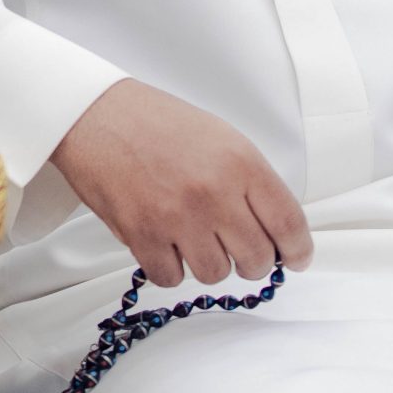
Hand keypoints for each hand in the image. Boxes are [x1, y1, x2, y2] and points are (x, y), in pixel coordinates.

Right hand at [50, 78, 311, 288]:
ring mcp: (178, 216)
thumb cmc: (154, 122)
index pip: (289, 224)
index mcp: (240, 162)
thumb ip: (249, 182)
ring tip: (191, 237)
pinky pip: (172, 279)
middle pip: (257, 259)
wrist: (94, 113)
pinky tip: (163, 243)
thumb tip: (274, 231)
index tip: (294, 259)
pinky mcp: (142, 234)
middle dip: (250, 259)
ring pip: (216, 274)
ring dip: (208, 263)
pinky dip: (170, 268)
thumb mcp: (219, 137)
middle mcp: (214, 191)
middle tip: (233, 246)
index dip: (297, 250)